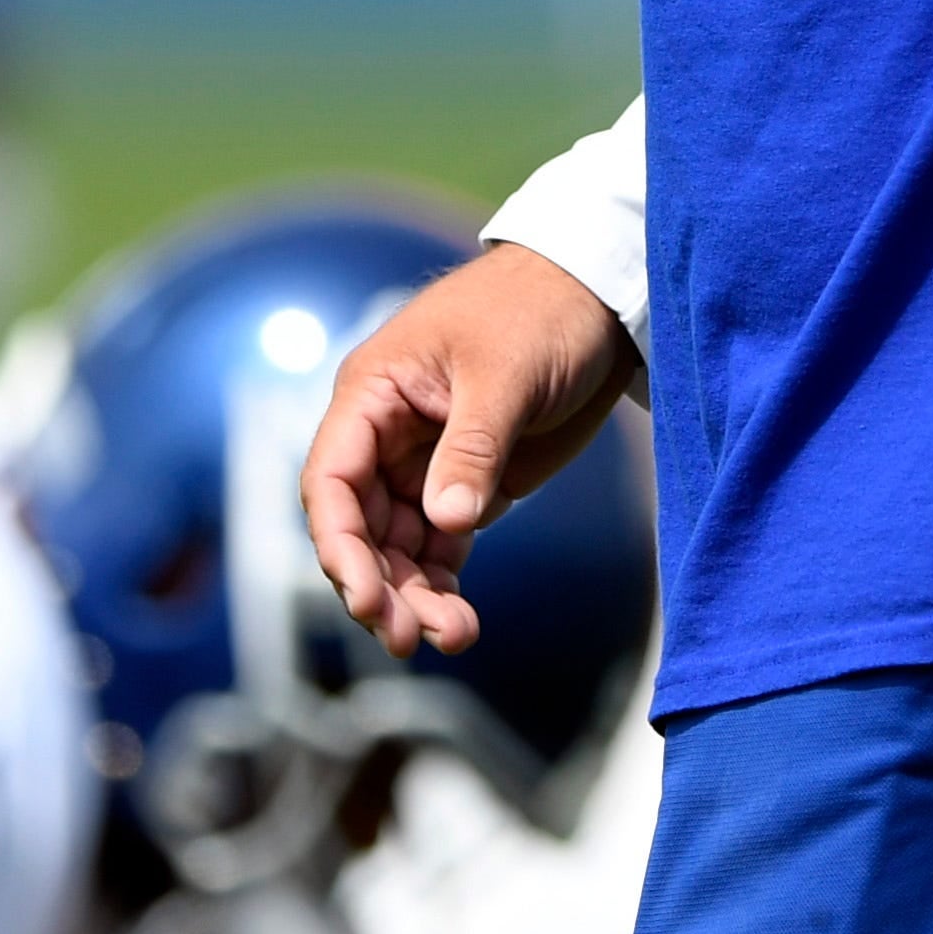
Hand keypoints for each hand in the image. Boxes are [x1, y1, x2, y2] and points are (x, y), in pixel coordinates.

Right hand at [303, 244, 639, 657]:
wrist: (601, 297)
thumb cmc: (541, 311)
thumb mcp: (505, 374)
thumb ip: (472, 448)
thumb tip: (444, 522)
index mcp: (373, 393)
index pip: (331, 479)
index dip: (339, 543)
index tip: (364, 595)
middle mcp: (387, 434)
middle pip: (359, 527)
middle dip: (377, 583)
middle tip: (406, 637)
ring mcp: (425, 463)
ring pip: (397, 548)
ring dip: (413, 596)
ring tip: (453, 636)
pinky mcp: (469, 484)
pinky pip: (439, 548)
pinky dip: (442, 586)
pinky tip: (459, 622)